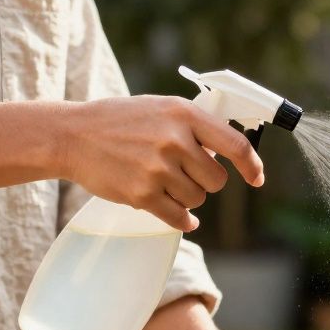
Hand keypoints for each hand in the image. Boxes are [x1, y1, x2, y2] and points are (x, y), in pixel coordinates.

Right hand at [60, 96, 264, 230]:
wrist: (73, 136)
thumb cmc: (120, 121)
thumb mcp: (161, 108)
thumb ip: (194, 126)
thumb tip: (229, 152)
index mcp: (184, 114)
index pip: (235, 145)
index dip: (252, 166)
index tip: (257, 178)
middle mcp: (174, 140)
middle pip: (216, 180)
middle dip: (205, 182)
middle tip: (184, 173)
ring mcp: (158, 169)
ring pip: (197, 199)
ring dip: (187, 197)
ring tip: (163, 181)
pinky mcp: (142, 194)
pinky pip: (179, 217)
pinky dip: (184, 220)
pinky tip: (182, 218)